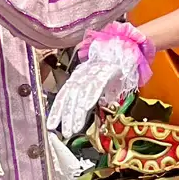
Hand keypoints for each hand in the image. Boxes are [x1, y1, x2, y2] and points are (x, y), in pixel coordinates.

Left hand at [47, 25, 153, 140]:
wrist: (127, 47)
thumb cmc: (114, 67)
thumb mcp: (99, 84)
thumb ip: (92, 97)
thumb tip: (86, 111)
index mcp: (79, 77)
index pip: (64, 94)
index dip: (57, 110)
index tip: (51, 126)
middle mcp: (83, 73)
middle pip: (70, 95)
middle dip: (65, 115)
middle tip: (63, 132)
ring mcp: (94, 71)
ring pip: (80, 93)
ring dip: (76, 112)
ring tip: (73, 128)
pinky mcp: (106, 70)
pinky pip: (96, 84)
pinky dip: (90, 96)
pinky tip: (86, 107)